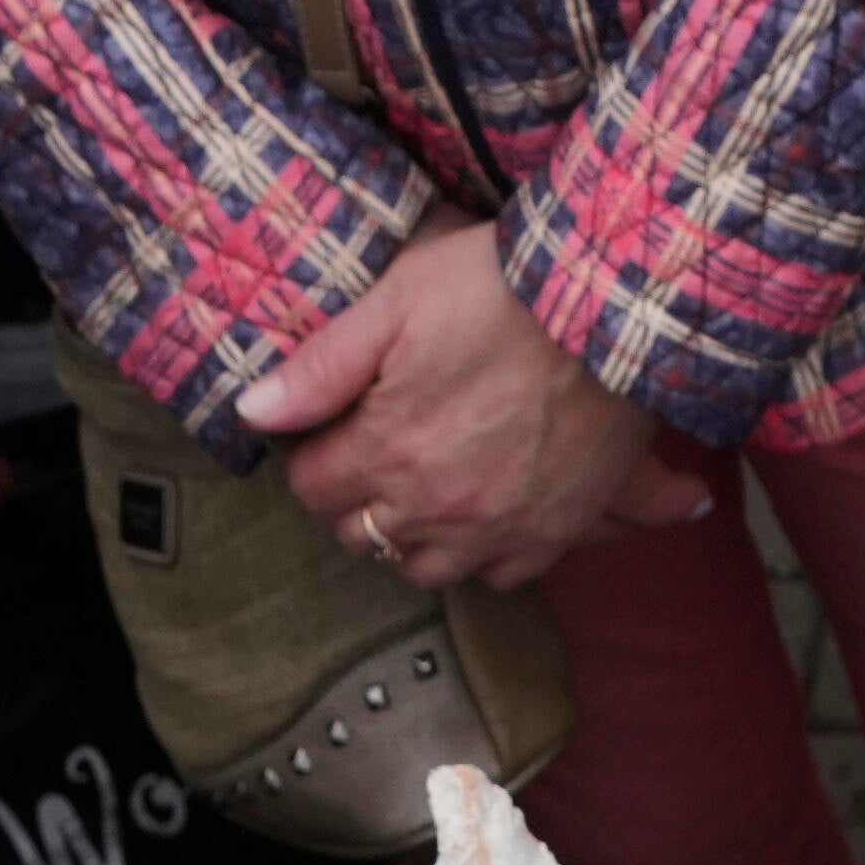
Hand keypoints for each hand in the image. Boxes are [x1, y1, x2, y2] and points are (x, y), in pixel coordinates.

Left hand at [244, 234, 698, 589]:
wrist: (612, 306)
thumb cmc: (501, 288)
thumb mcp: (395, 301)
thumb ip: (320, 366)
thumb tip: (253, 411)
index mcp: (387, 451)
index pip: (313, 488)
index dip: (313, 455)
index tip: (331, 428)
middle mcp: (436, 508)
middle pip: (361, 535)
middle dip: (354, 499)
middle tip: (373, 452)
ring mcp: (496, 530)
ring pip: (422, 568)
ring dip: (411, 536)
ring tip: (421, 491)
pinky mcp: (551, 533)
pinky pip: (499, 576)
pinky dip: (483, 555)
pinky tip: (484, 516)